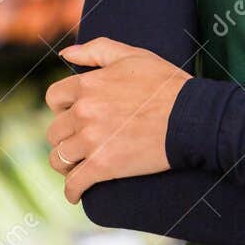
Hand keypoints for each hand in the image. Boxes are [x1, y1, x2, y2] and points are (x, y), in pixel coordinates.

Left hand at [44, 37, 191, 203]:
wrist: (190, 117)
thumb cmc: (165, 83)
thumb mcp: (131, 56)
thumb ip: (95, 50)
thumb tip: (66, 52)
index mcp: (87, 85)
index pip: (54, 98)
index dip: (61, 108)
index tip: (72, 115)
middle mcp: (83, 112)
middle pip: (55, 131)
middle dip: (65, 138)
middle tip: (77, 144)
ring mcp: (91, 140)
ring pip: (60, 158)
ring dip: (66, 164)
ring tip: (75, 167)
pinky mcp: (103, 166)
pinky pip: (75, 183)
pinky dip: (72, 191)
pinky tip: (75, 193)